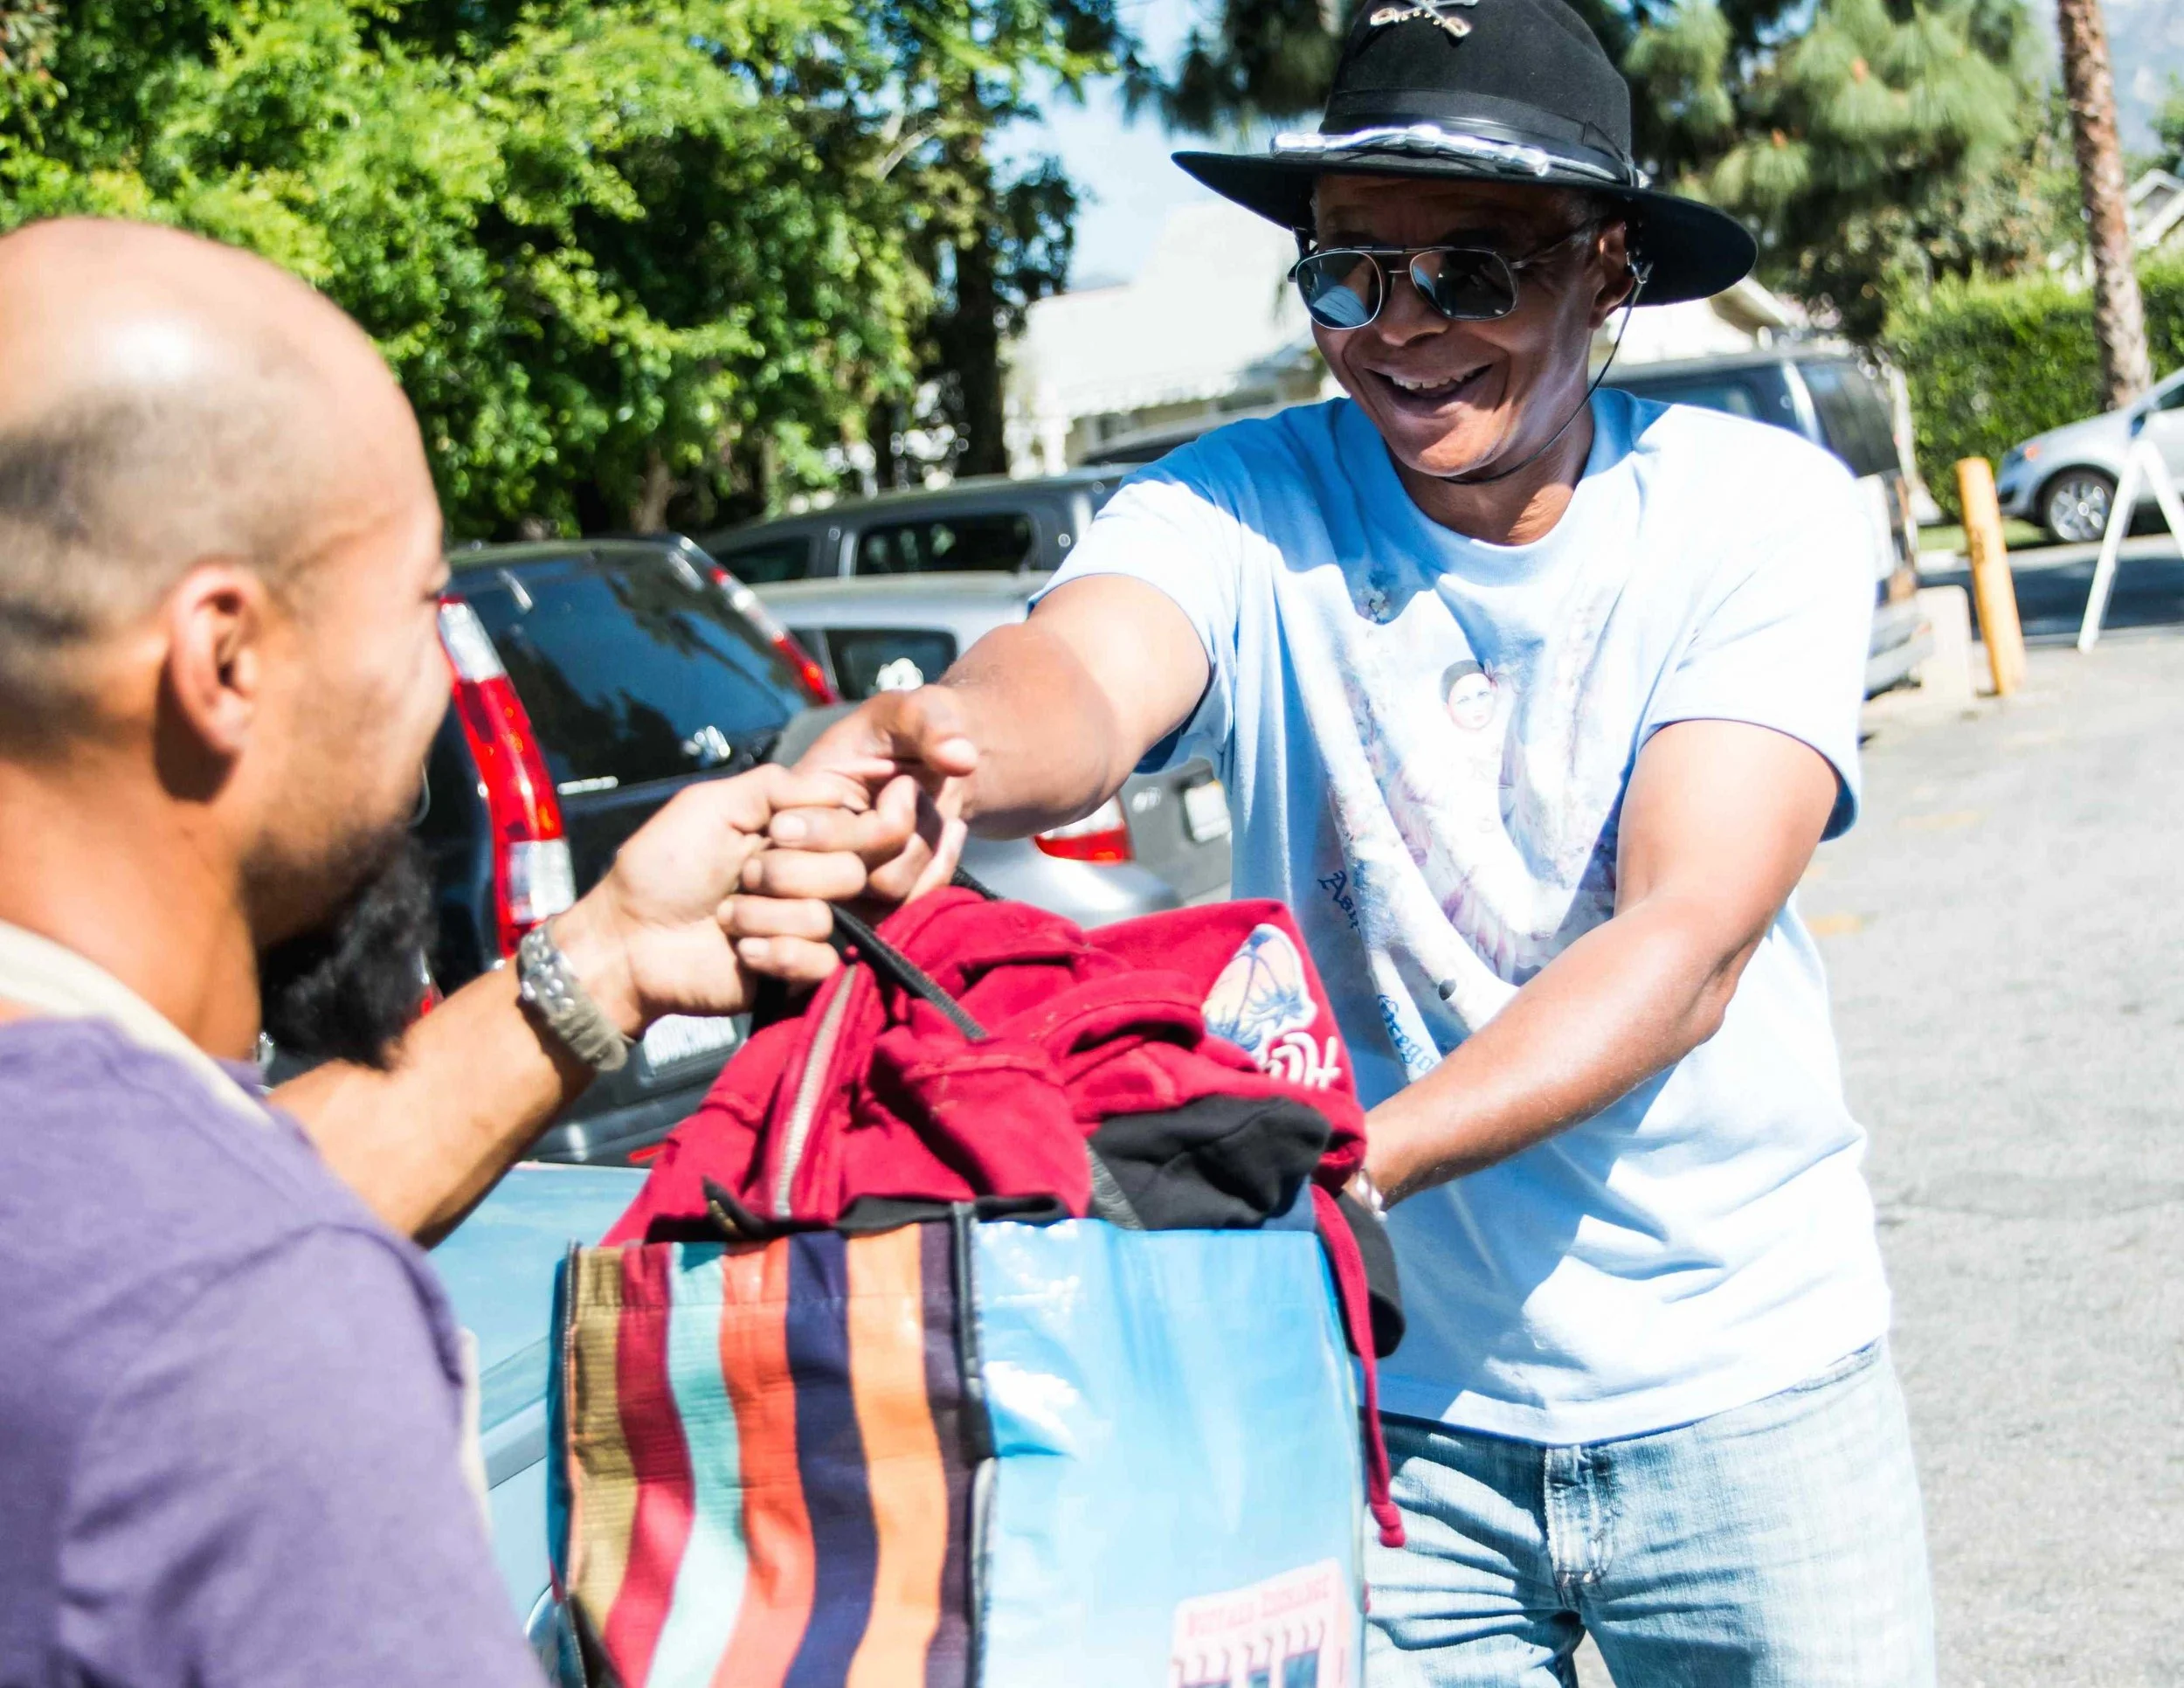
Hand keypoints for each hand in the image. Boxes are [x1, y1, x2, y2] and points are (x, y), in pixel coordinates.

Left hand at [550, 766, 919, 1034]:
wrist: (631, 937)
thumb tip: (836, 788)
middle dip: (786, 874)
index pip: (856, 823)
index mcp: (798, 833)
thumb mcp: (712, 805)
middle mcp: (811, 876)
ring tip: (727, 918)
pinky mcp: (798, 971)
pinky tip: (741, 952)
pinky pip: (820, 962)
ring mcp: (805, 926)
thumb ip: (774, 786)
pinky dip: (775, 954)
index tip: (777, 832)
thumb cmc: (664, 866)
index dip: (826, 829)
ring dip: (764, 916)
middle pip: (851, 871)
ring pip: (826, 917)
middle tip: (742, 877)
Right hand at [790, 688, 977, 901]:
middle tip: (910, 790)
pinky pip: (910, 908)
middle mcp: (804, 848)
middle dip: (897, 829)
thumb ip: (930, 723)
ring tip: (924, 806)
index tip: (902, 780)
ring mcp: (840, 881)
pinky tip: (950, 830)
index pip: (807, 837)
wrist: (940, 764)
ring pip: (884, 892)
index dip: (865, 817)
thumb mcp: (917, 709)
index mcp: (793, 799)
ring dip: (922, 845)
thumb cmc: (914, 729)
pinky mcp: (875, 903)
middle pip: (846, 872)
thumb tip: (960, 758)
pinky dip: (941, 868)